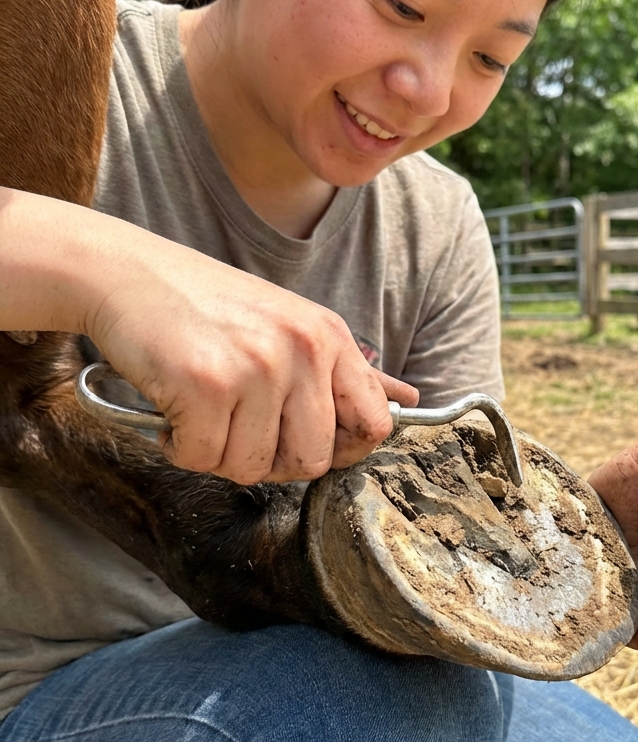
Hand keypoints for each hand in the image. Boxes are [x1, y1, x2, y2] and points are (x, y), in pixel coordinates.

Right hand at [84, 220, 417, 484]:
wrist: (127, 273)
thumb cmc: (209, 305)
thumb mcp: (292, 325)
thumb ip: (346, 372)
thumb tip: (405, 401)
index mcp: (330, 338)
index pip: (374, 424)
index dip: (342, 451)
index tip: (304, 443)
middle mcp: (303, 350)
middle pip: (312, 461)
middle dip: (270, 459)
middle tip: (237, 427)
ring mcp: (257, 367)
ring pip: (252, 468)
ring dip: (219, 452)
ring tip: (203, 408)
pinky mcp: (205, 385)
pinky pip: (202, 459)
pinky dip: (180, 446)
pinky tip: (174, 408)